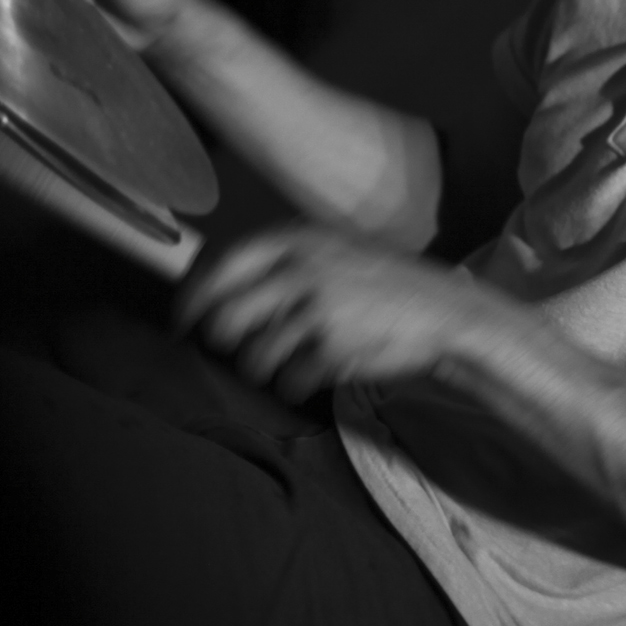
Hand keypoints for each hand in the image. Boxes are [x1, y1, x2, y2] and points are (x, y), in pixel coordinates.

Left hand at [179, 224, 478, 401]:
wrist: (443, 311)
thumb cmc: (383, 285)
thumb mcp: (335, 251)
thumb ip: (284, 261)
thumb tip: (216, 289)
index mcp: (300, 240)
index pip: (223, 266)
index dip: (193, 297)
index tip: (182, 320)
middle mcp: (302, 271)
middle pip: (225, 319)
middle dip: (224, 343)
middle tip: (238, 349)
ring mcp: (317, 311)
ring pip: (252, 357)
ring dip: (261, 369)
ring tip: (284, 364)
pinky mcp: (332, 349)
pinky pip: (286, 380)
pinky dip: (292, 385)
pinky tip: (312, 375)